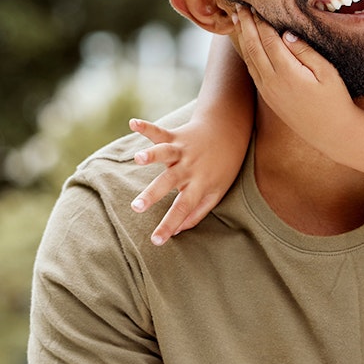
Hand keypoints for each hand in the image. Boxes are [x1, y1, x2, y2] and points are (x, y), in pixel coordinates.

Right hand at [129, 117, 238, 245]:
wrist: (230, 131)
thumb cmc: (223, 166)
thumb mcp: (217, 192)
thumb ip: (198, 212)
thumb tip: (177, 231)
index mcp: (199, 184)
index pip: (183, 208)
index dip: (170, 225)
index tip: (155, 241)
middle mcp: (189, 167)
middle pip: (169, 182)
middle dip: (152, 194)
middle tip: (136, 206)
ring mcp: (182, 150)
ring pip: (165, 153)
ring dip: (151, 155)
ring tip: (138, 158)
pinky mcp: (176, 136)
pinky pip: (160, 132)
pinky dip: (146, 127)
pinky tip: (132, 123)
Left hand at [233, 5, 356, 145]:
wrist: (330, 132)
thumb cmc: (334, 100)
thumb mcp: (327, 72)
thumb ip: (306, 52)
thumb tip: (286, 34)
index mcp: (287, 72)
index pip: (268, 40)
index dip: (260, 21)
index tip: (254, 6)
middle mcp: (272, 81)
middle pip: (253, 47)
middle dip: (245, 25)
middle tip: (239, 6)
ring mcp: (268, 91)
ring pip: (249, 59)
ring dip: (242, 38)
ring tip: (237, 20)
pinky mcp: (268, 97)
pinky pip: (252, 70)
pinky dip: (247, 53)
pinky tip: (247, 44)